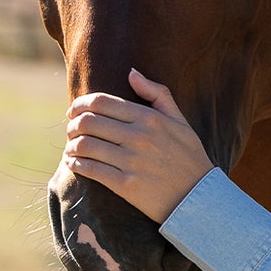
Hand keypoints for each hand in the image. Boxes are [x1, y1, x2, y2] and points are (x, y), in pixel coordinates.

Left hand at [63, 70, 212, 223]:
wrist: (199, 198)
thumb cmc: (189, 157)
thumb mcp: (180, 121)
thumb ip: (157, 93)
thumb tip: (131, 73)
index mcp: (149, 118)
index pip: (101, 102)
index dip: (80, 104)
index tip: (73, 111)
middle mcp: (139, 137)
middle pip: (88, 122)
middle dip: (72, 124)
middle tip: (70, 130)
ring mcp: (132, 162)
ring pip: (86, 146)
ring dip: (71, 145)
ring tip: (71, 148)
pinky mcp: (126, 186)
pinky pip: (91, 170)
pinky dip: (76, 165)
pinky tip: (74, 164)